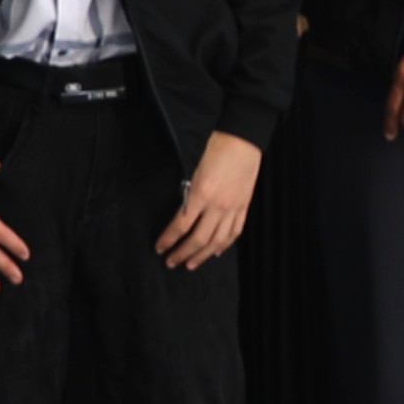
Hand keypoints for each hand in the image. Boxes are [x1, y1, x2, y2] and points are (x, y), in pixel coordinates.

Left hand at [158, 133, 261, 268]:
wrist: (242, 139)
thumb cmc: (217, 149)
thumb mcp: (196, 171)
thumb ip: (190, 195)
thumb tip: (183, 213)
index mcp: (202, 194)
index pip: (181, 225)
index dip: (169, 239)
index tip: (160, 248)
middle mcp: (218, 205)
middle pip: (198, 239)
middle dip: (182, 253)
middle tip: (172, 262)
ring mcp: (233, 208)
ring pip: (217, 241)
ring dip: (202, 255)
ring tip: (191, 264)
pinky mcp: (244, 207)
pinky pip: (234, 232)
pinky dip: (224, 245)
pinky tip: (216, 251)